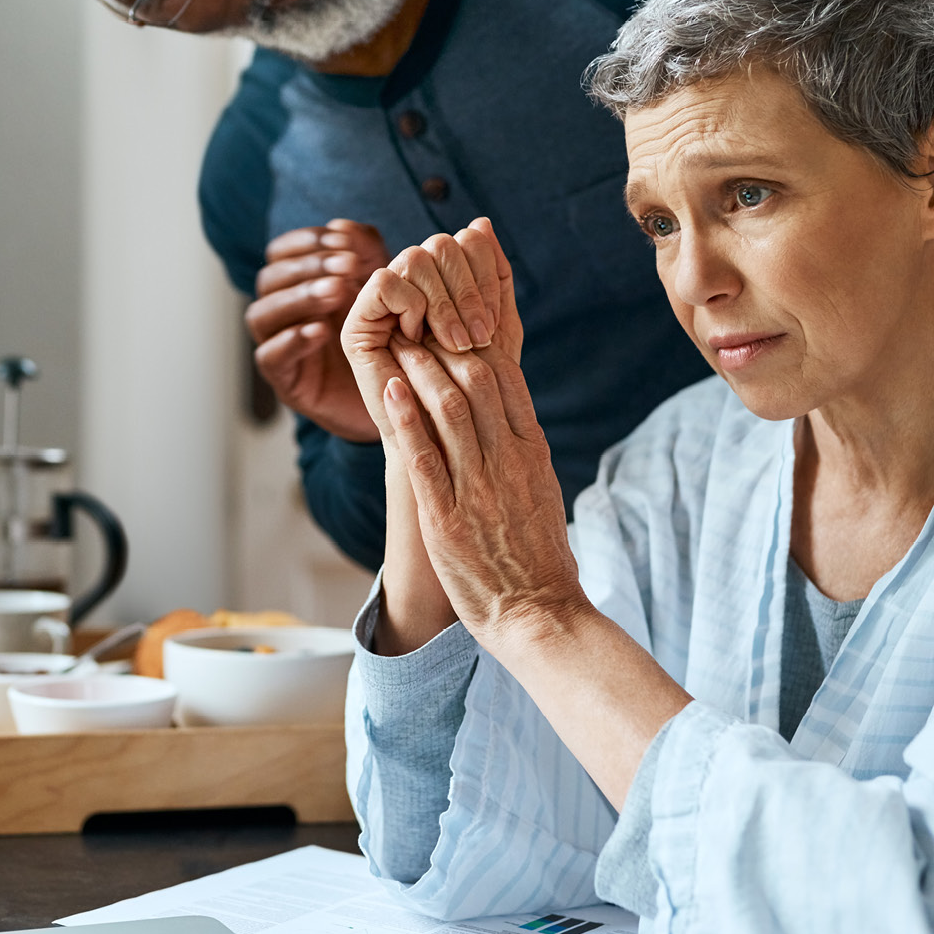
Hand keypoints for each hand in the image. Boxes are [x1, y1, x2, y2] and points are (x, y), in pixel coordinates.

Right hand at [246, 219, 387, 441]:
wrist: (395, 395)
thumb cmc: (386, 335)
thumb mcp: (381, 287)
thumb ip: (366, 252)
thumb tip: (343, 225)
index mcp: (298, 284)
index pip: (282, 251)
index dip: (308, 242)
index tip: (342, 241)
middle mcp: (281, 311)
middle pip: (270, 279)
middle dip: (308, 268)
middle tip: (346, 267)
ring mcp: (278, 346)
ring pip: (262, 314)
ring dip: (298, 298)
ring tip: (338, 293)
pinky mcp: (285, 382)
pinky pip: (270, 357)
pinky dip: (291, 341)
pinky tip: (321, 332)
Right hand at [341, 218, 517, 444]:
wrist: (445, 441)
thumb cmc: (474, 394)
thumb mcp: (497, 332)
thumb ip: (495, 280)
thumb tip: (481, 223)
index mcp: (445, 280)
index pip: (468, 241)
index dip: (486, 273)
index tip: (495, 320)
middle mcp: (412, 284)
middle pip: (441, 244)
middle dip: (468, 290)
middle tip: (479, 337)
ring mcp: (384, 302)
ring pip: (414, 258)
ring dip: (443, 302)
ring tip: (456, 344)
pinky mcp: (358, 323)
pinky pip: (384, 283)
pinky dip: (410, 306)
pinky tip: (417, 338)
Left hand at [379, 330, 577, 641]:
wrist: (539, 613)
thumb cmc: (540, 559)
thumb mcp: (544, 492)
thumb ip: (524, 454)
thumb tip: (509, 419)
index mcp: (532, 452)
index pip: (507, 379)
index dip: (477, 343)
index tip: (453, 323)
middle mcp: (507, 461)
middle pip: (477, 380)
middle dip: (445, 344)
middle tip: (419, 320)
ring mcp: (477, 488)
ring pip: (448, 409)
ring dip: (420, 370)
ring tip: (400, 344)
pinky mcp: (447, 518)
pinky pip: (424, 457)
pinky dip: (405, 418)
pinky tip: (389, 390)